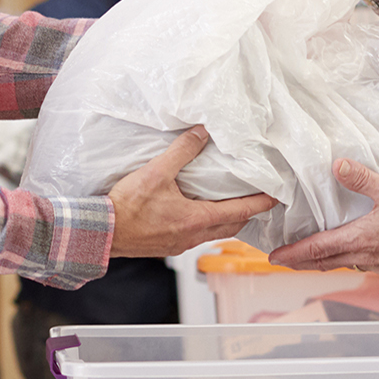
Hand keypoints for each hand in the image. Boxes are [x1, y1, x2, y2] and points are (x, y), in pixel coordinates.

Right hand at [107, 126, 277, 258]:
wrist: (101, 233)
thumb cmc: (126, 207)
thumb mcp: (155, 173)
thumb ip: (181, 152)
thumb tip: (201, 133)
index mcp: (196, 219)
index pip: (240, 211)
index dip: (261, 203)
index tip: (276, 196)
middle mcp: (193, 236)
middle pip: (233, 226)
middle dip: (248, 213)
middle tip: (258, 200)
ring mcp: (181, 243)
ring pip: (215, 233)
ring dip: (228, 220)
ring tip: (232, 204)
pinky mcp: (168, 245)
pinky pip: (198, 236)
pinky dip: (208, 225)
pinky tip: (198, 214)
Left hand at [270, 160, 378, 273]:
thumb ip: (363, 179)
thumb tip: (336, 165)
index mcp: (360, 240)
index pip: (316, 250)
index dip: (293, 254)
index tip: (274, 258)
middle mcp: (365, 257)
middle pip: (324, 262)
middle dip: (300, 262)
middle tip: (282, 261)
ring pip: (342, 265)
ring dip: (323, 261)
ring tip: (310, 255)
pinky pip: (361, 265)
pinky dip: (347, 260)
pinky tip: (350, 252)